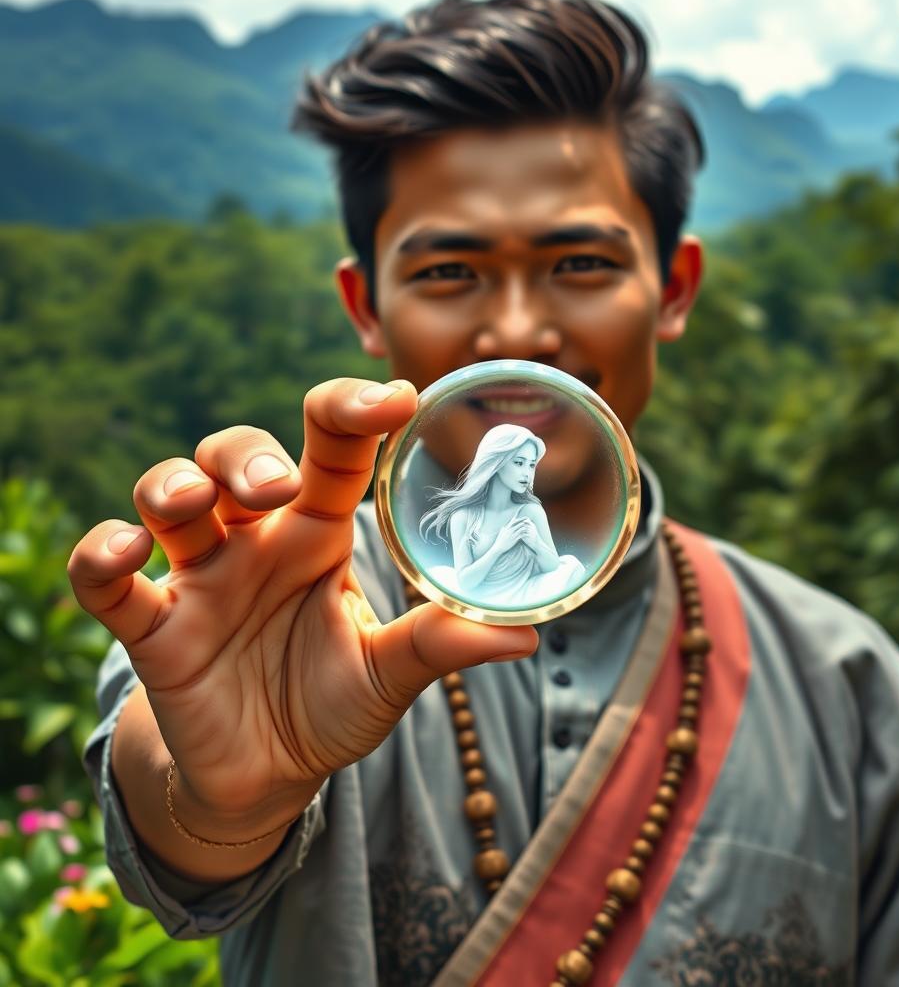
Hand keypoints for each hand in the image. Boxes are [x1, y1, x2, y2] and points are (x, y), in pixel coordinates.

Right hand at [67, 378, 537, 836]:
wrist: (269, 773)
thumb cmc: (332, 704)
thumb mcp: (391, 674)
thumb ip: (442, 644)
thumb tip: (526, 637)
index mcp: (320, 533)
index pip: (333, 449)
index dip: (357, 411)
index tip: (399, 397)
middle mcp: (257, 539)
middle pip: (238, 454)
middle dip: (248, 453)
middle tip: (278, 486)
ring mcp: (200, 577)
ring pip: (168, 492)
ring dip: (175, 484)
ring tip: (200, 507)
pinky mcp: (153, 627)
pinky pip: (106, 578)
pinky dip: (101, 554)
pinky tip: (122, 553)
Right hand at [492, 517, 529, 554]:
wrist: (498, 547)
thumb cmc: (500, 540)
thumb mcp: (501, 533)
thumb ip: (504, 528)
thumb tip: (505, 525)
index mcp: (506, 528)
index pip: (513, 521)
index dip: (519, 519)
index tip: (522, 518)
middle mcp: (509, 531)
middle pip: (518, 524)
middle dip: (523, 522)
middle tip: (528, 521)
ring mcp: (512, 535)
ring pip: (520, 529)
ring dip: (525, 528)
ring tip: (528, 528)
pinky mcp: (514, 540)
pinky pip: (521, 535)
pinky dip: (524, 534)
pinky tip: (527, 534)